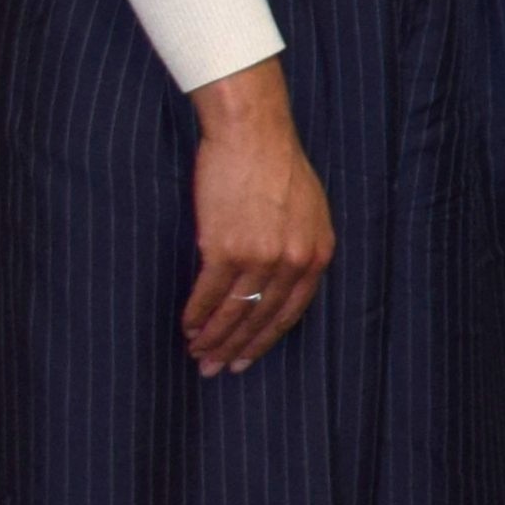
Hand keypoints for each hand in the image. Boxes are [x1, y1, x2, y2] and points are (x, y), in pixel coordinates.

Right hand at [182, 60, 333, 374]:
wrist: (252, 134)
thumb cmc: (276, 166)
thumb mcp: (308, 211)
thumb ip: (299, 248)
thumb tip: (281, 281)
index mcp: (318, 254)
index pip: (292, 311)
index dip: (266, 339)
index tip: (246, 358)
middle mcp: (293, 261)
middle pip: (262, 318)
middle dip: (237, 348)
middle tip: (216, 369)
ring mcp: (260, 256)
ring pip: (234, 311)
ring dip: (212, 337)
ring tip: (197, 353)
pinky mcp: (226, 247)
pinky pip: (209, 293)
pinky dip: (196, 313)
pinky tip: (186, 326)